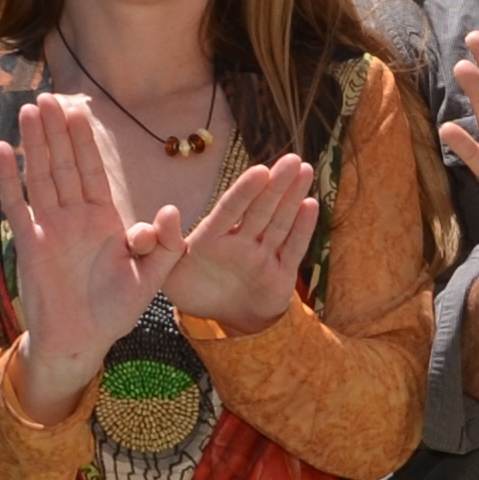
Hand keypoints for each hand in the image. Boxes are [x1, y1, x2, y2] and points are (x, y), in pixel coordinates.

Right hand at [0, 94, 183, 419]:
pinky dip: (9, 178)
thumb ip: (165, 244)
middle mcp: (75, 217)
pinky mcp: (30, 245)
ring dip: (35, 144)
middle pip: (65, 164)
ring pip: (42, 177)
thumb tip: (171, 210)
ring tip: (29, 110)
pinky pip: (17, 206)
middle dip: (58, 131)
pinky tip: (3, 150)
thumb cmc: (116, 310)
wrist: (83, 340)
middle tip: (49, 96)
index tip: (79, 108)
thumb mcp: (153, 277)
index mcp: (105, 219)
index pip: (94, 170)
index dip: (85, 140)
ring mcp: (50, 228)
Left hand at [162, 154, 319, 335]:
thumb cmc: (195, 290)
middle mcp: (242, 241)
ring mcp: (264, 255)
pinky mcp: (282, 273)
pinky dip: (304, 229)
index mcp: (214, 237)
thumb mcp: (169, 269)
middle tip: (292, 159)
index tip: (259, 170)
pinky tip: (311, 205)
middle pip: (261, 209)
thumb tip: (168, 210)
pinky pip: (294, 249)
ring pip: (280, 222)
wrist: (221, 321)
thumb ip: (167, 240)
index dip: (245, 191)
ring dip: (293, 197)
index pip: (231, 210)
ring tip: (305, 170)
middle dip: (277, 185)